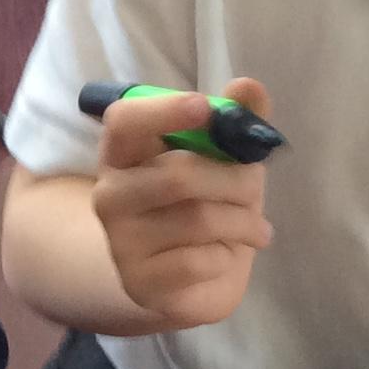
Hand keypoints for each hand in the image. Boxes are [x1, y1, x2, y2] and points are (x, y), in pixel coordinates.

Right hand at [89, 79, 275, 327]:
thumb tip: (248, 86)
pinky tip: (228, 256)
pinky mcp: (141, 282)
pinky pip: (198, 261)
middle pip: (178, 175)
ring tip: (258, 228)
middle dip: (235, 178)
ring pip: (198, 219)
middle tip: (258, 185)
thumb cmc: (205, 206)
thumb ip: (235, 122)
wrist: (191, 280)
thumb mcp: (225, 161)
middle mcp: (110, 195)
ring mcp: (121, 242)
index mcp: (123, 154)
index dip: (163, 111)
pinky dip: (226, 257)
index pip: (124, 122)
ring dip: (243, 220)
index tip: (205, 107)